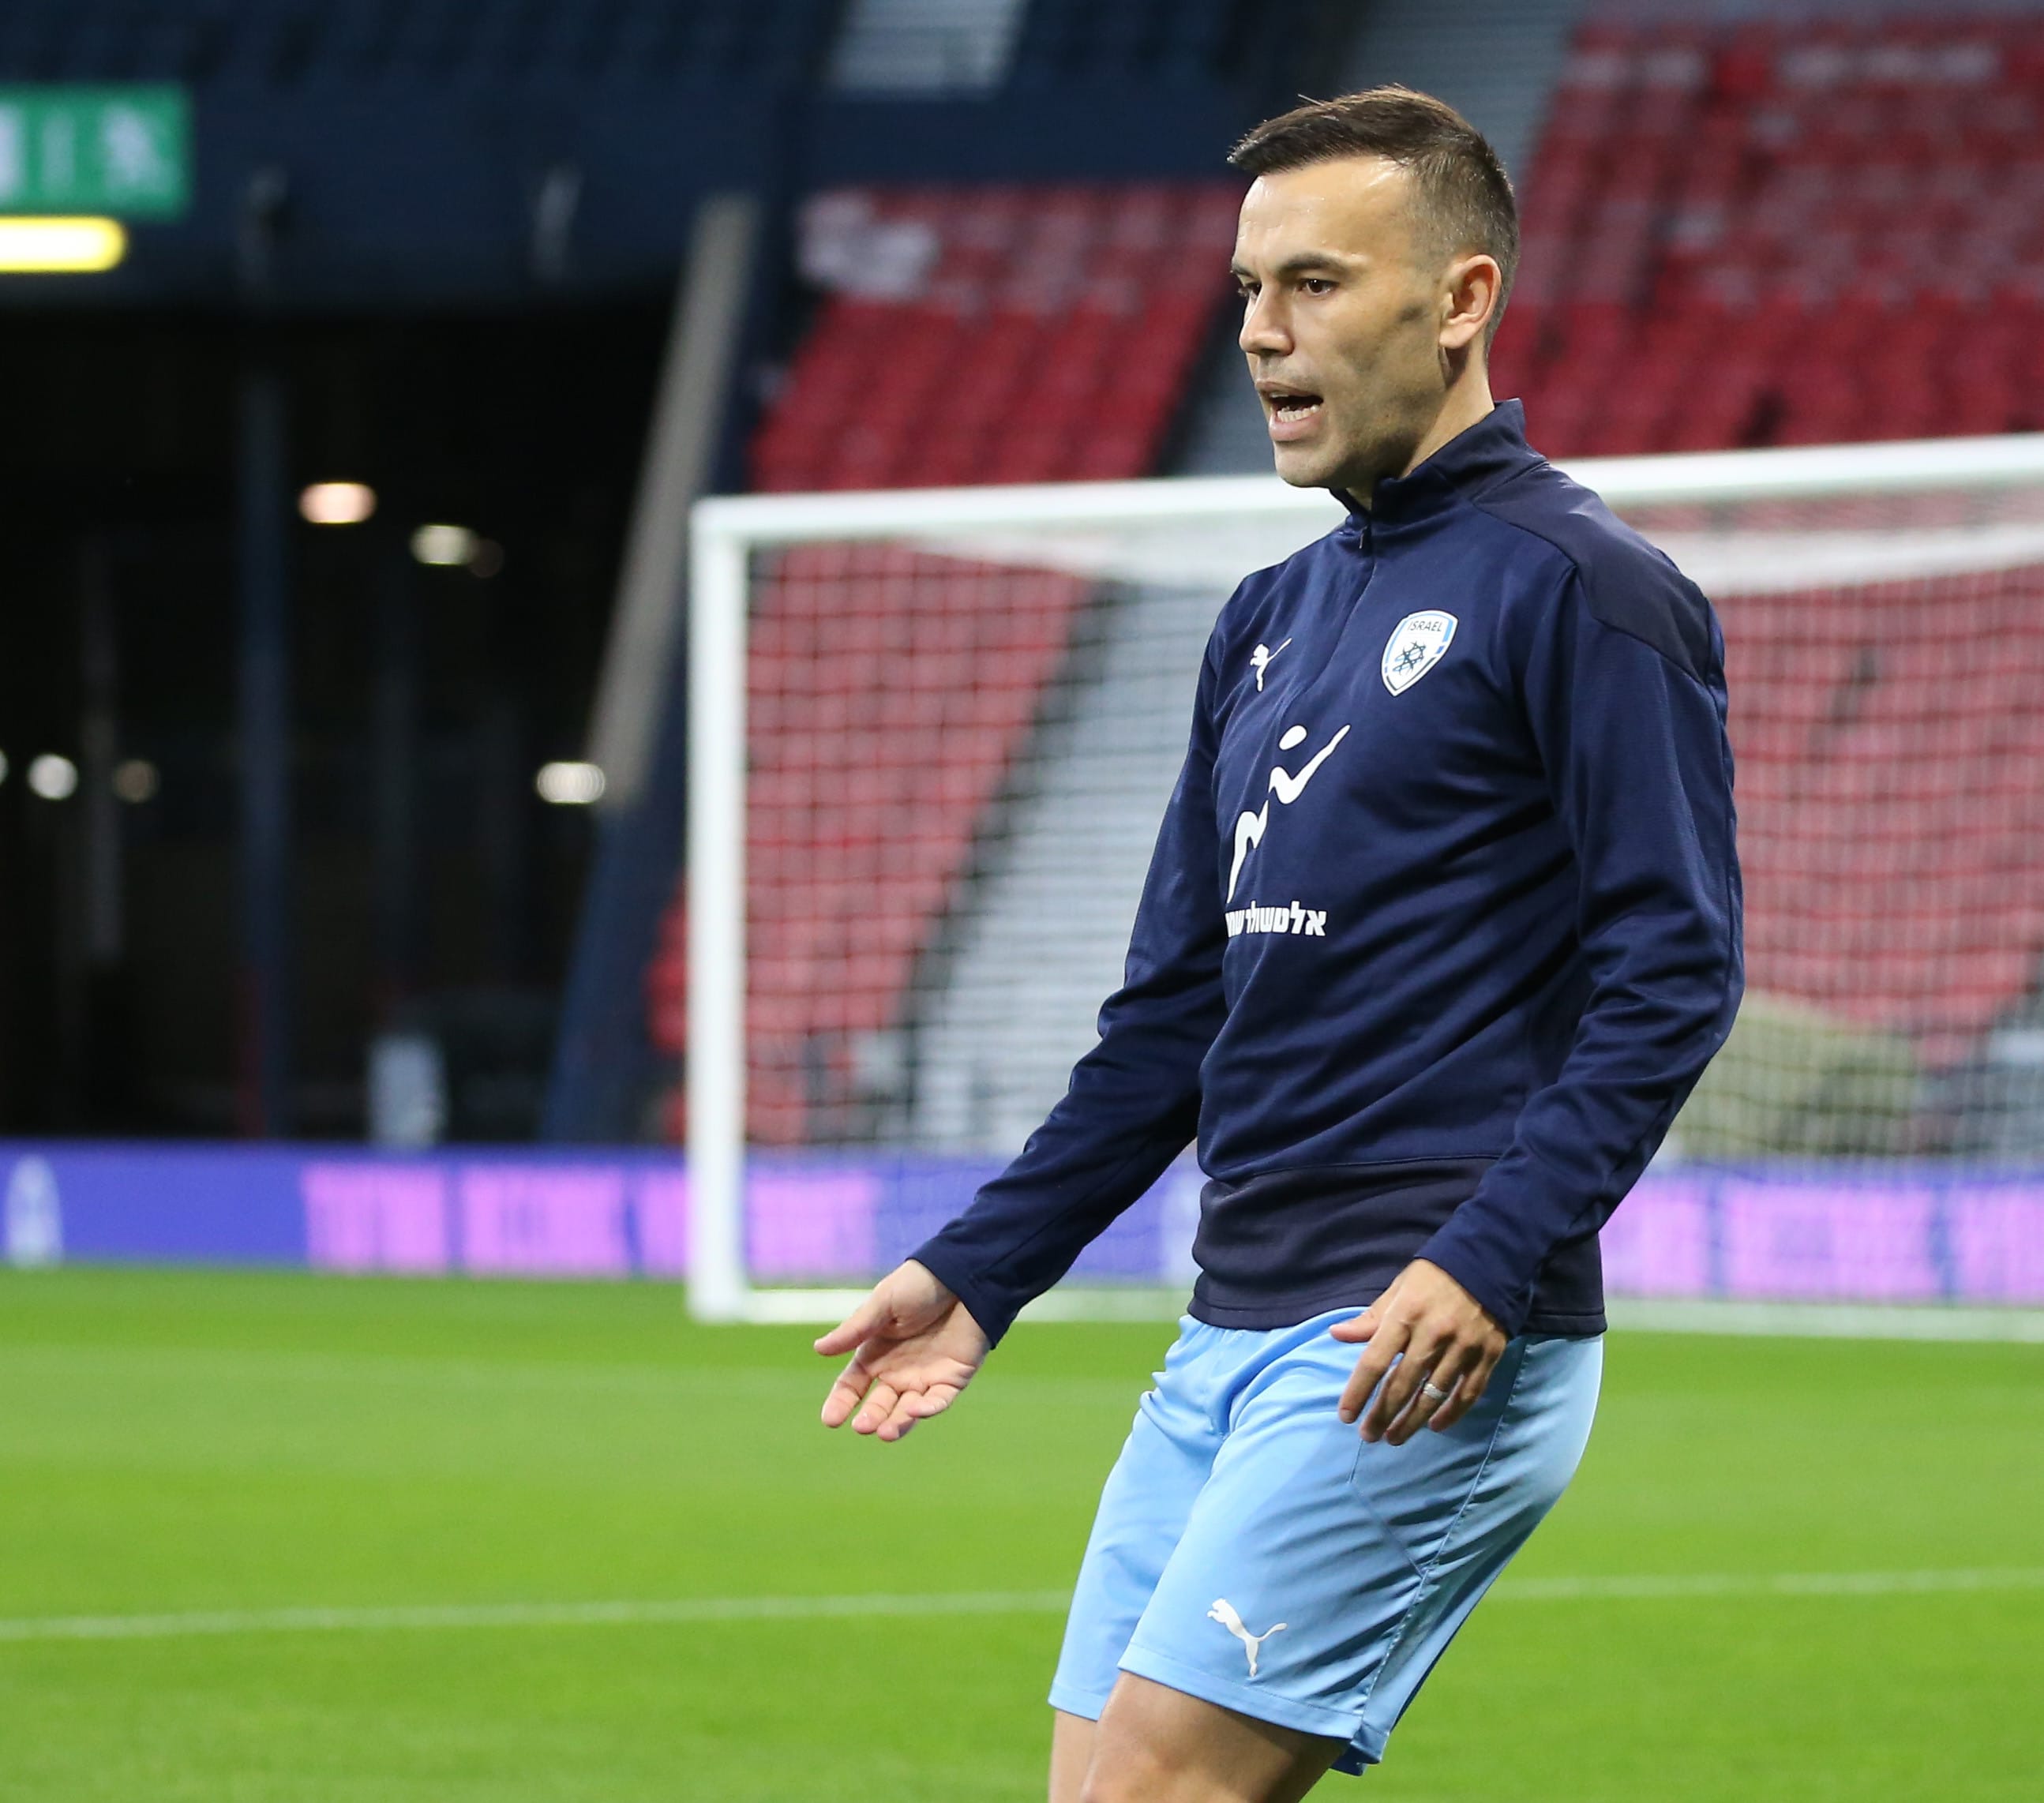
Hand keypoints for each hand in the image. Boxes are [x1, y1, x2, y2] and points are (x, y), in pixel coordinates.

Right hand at [816, 1260, 989, 1442]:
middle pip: (879, 1403)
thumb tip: (818, 1349)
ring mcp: (925, 1376)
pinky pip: (939, 1400)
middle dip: (870, 1417)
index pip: (852, 1385)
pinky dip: (928, 1408)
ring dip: (897, 1424)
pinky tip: (915, 1409)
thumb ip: (855, 1329)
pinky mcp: (953, 1378)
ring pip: (907, 1410)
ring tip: (884, 1433)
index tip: (830, 1420)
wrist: (964, 1274)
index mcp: (876, 1352)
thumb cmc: (919, 1284)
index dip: (841, 1402)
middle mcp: (898, 1370)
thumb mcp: (883, 1303)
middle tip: (862, 1426)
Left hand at [1331, 1259, 1504, 1445]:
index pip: (1375, 1362)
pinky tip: (1434, 1426)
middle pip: (1402, 1385)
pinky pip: (1468, 1394)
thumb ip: (1371, 1318)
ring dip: (1412, 1421)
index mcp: (1405, 1315)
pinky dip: (1451, 1414)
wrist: (1490, 1261)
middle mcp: (1433, 1335)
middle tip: (1369, 1436)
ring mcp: (1463, 1348)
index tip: (1346, 1416)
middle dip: (1382, 1415)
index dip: (1358, 1392)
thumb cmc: (1435, 1276)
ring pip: (1434, 1396)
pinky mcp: (1488, 1356)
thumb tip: (1337, 1334)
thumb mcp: (1398, 1289)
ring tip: (1394, 1437)